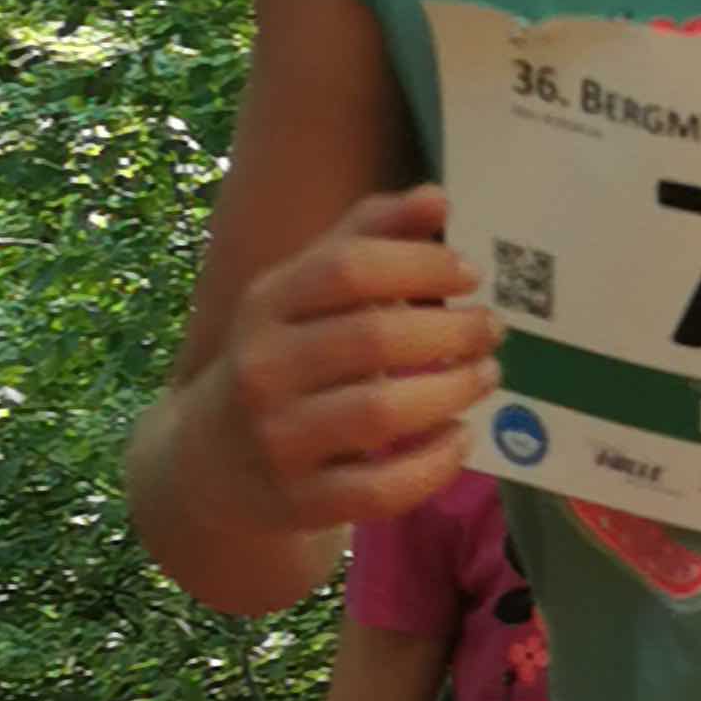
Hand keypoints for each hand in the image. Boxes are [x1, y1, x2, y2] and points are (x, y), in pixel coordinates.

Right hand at [223, 186, 496, 527]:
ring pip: (380, 413)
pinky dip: (433, 463)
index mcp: (263, 305)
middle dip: (450, 332)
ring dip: (450, 391)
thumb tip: (438, 197)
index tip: (470, 272)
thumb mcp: (301, 293)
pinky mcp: (298, 502)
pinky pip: (380, 488)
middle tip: (492, 329)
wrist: (208, 463)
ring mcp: (277, 440)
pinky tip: (462, 437)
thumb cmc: (279, 358)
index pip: (345, 268)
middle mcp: (262, 369)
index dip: (418, 264)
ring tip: (486, 375)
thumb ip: (365, 238)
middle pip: (372, 339)